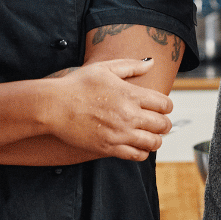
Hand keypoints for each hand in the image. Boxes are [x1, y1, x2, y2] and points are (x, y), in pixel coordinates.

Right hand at [46, 58, 173, 160]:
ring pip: (153, 143)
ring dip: (155, 139)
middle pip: (163, 124)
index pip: (164, 104)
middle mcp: (129, 115)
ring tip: (150, 136)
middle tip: (159, 123)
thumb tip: (150, 63)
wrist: (54, 107)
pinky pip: (136, 155)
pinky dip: (142, 152)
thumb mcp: (104, 68)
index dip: (167, 106)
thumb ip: (130, 66)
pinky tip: (137, 146)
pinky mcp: (109, 148)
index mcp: (130, 94)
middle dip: (164, 124)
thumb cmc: (77, 85)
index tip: (161, 107)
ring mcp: (120, 133)